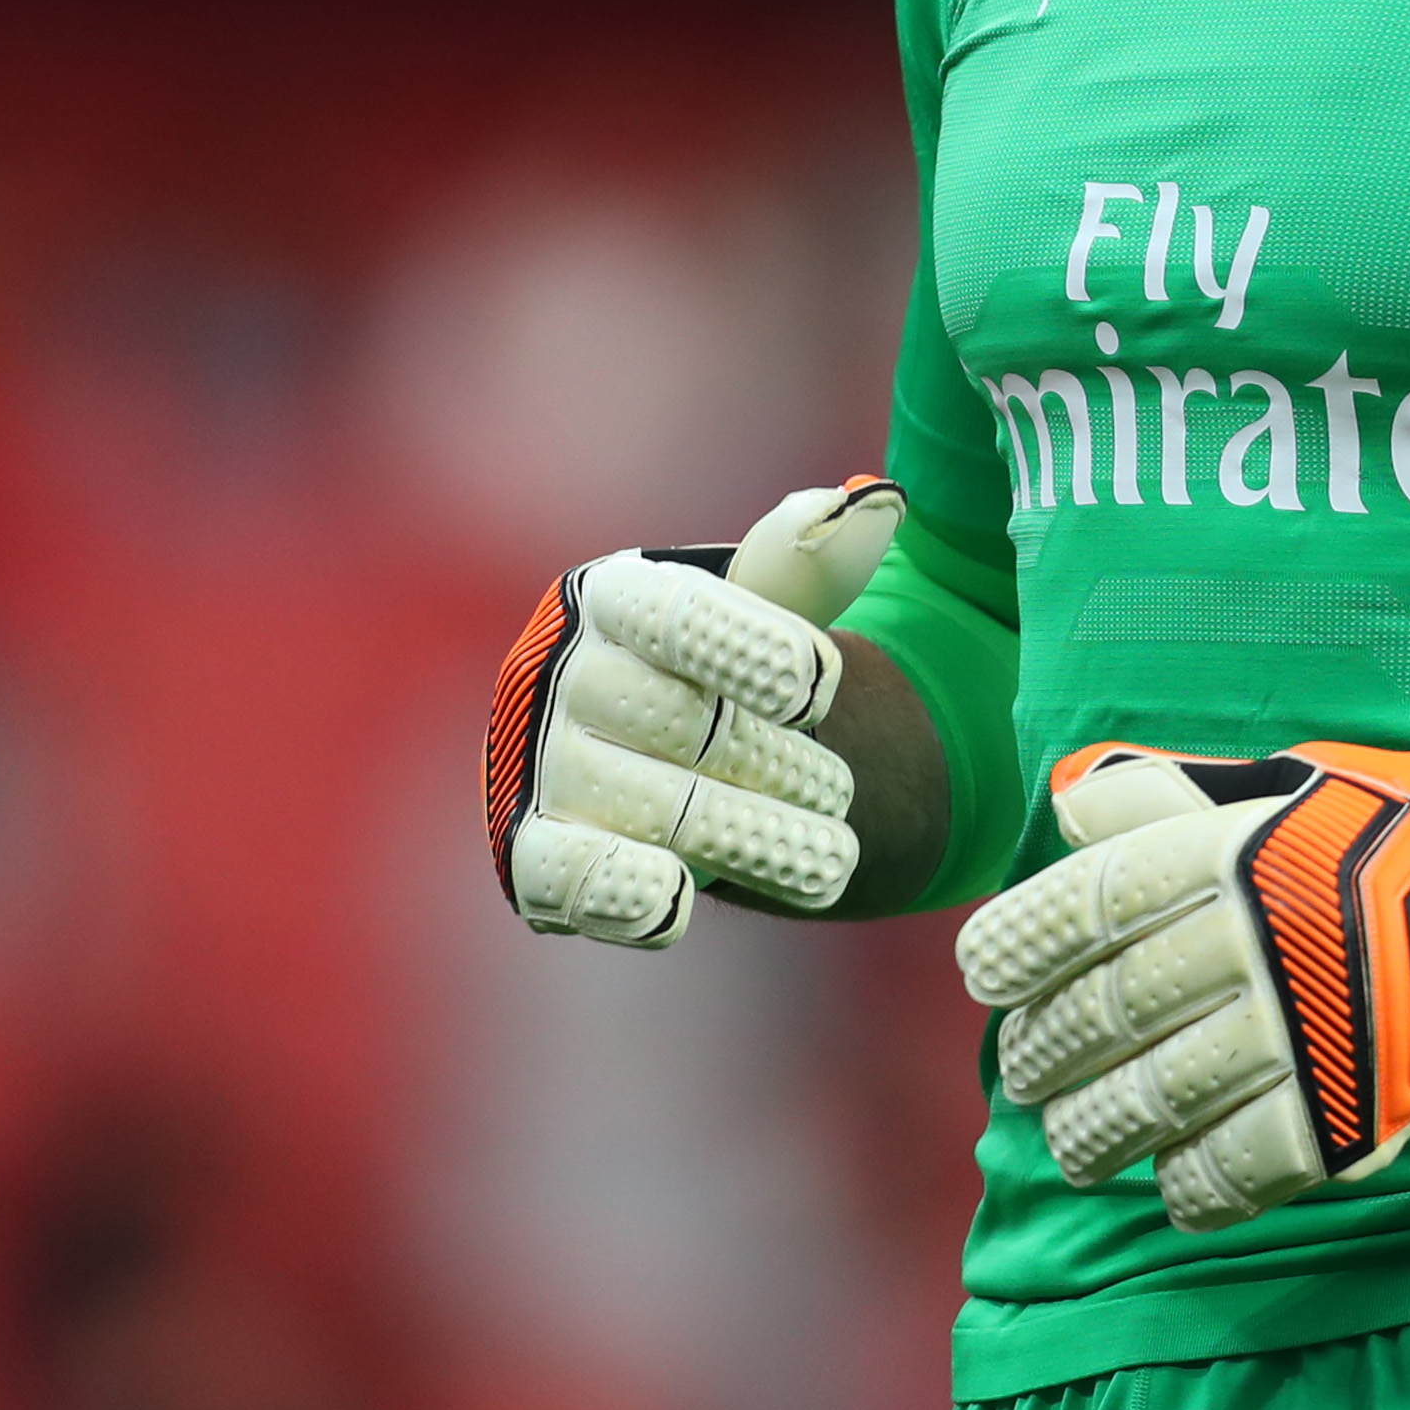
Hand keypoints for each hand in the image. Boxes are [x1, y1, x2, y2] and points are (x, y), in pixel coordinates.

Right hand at [482, 477, 903, 945]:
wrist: (658, 760)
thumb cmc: (718, 671)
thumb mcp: (765, 609)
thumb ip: (811, 566)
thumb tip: (873, 505)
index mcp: (615, 597)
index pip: (679, 619)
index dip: (753, 653)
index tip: (819, 687)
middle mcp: (566, 675)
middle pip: (682, 726)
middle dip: (777, 765)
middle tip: (841, 793)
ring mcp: (547, 768)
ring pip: (656, 810)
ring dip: (754, 838)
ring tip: (833, 859)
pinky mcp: (536, 854)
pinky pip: (568, 876)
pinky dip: (620, 894)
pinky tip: (673, 904)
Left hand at [954, 725, 1409, 1230]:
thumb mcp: (1292, 783)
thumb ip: (1177, 798)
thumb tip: (1071, 802)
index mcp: (1235, 852)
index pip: (1091, 903)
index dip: (1024, 941)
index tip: (986, 973)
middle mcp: (1255, 941)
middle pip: (1110, 1011)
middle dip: (1048, 1051)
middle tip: (1025, 1073)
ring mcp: (1303, 1031)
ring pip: (1159, 1098)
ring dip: (1098, 1131)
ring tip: (1075, 1150)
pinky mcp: (1352, 1110)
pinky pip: (1244, 1167)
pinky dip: (1196, 1188)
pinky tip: (1172, 1194)